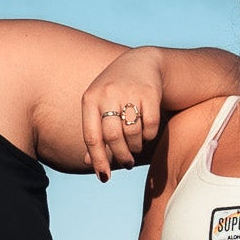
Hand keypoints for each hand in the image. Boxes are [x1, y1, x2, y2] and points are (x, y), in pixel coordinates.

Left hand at [80, 49, 164, 180]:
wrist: (143, 62)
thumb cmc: (116, 91)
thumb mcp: (100, 106)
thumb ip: (94, 132)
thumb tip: (88, 162)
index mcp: (90, 98)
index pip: (91, 137)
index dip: (98, 160)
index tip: (104, 177)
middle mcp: (108, 94)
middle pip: (113, 137)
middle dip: (121, 156)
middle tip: (127, 163)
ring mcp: (130, 92)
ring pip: (132, 134)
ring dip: (135, 147)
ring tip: (136, 146)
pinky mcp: (150, 93)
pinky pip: (150, 126)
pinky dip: (149, 136)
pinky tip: (147, 134)